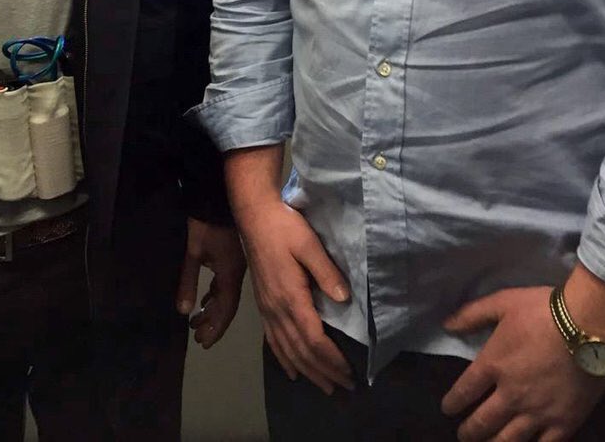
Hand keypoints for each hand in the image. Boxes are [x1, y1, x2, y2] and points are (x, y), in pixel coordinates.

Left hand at [175, 218, 246, 347]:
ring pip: (225, 295)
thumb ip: (188, 282)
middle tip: (197, 337)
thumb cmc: (205, 226)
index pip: (226, 308)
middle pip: (226, 305)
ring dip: (212, 309)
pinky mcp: (230, 259)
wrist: (217, 200)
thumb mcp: (193, 254)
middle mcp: (236, 274)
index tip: (204, 343)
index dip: (216, 327)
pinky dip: (214, 296)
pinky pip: (224, 284)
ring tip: (196, 322)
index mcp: (230, 274)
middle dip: (212, 322)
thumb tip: (183, 311)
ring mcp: (234, 266)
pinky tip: (205, 300)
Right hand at [239, 199, 352, 394]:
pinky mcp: (262, 304)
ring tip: (323, 386)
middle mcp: (276, 310)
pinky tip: (290, 369)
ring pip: (286, 350)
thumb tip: (345, 300)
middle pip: (300, 351)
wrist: (254, 216)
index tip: (349, 375)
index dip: (331, 360)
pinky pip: (272, 340)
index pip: (313, 340)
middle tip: (343, 389)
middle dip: (322, 372)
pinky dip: (283, 359)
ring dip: (306, 371)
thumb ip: (326, 272)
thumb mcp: (309, 244)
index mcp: (290, 298)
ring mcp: (266, 309)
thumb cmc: (284, 227)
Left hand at [440, 286, 604, 441]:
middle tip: (463, 435)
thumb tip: (446, 325)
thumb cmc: (541, 310)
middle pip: (483, 422)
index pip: (464, 391)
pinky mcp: (565, 422)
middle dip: (469, 431)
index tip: (447, 409)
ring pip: (509, 440)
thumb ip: (472, 315)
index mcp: (493, 365)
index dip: (452, 402)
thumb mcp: (501, 302)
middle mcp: (511, 394)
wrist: (587, 325)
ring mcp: (538, 412)